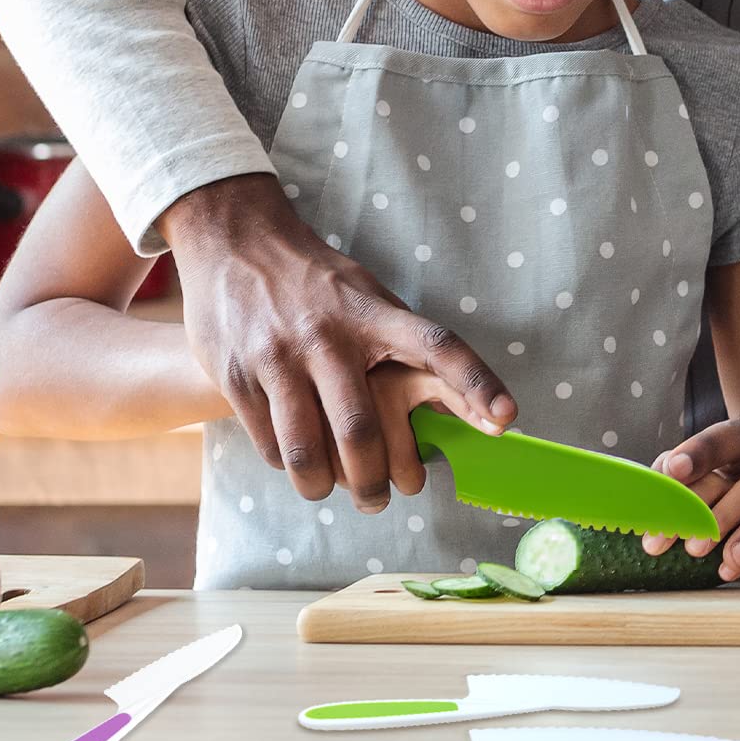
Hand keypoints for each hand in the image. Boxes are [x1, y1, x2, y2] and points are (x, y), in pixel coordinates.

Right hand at [162, 174, 516, 512]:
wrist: (233, 241)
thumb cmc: (314, 279)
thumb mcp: (363, 293)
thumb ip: (402, 340)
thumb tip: (451, 399)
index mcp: (370, 311)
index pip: (437, 344)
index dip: (476, 382)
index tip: (506, 417)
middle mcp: (327, 335)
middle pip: (361, 431)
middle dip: (374, 482)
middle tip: (379, 499)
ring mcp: (277, 356)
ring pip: (308, 454)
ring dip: (326, 487)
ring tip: (333, 490)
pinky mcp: (236, 376)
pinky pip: (271, 446)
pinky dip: (288, 464)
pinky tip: (295, 457)